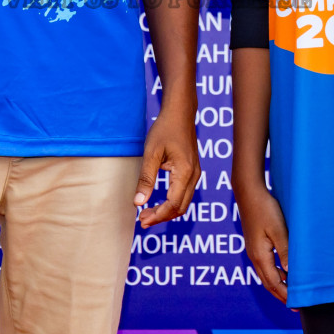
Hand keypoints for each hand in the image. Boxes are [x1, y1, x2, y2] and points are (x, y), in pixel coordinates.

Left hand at [134, 108, 198, 227]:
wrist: (180, 113)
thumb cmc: (165, 129)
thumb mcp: (151, 153)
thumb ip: (146, 179)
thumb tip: (138, 202)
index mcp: (185, 173)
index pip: (173, 204)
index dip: (158, 215)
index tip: (141, 220)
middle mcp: (194, 176)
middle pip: (180, 207)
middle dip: (161, 217)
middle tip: (142, 220)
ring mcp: (195, 174)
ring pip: (183, 203)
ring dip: (166, 211)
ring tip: (147, 213)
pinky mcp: (192, 172)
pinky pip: (184, 194)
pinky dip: (172, 203)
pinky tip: (158, 202)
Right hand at [237, 186, 288, 303]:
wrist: (249, 192)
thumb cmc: (265, 209)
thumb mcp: (278, 230)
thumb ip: (285, 251)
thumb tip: (290, 273)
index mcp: (260, 256)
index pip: (274, 283)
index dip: (285, 295)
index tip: (298, 305)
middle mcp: (254, 256)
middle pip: (268, 283)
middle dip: (281, 295)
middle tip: (296, 305)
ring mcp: (253, 250)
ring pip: (266, 275)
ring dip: (278, 285)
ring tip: (291, 292)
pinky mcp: (255, 244)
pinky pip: (265, 266)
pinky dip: (275, 274)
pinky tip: (284, 272)